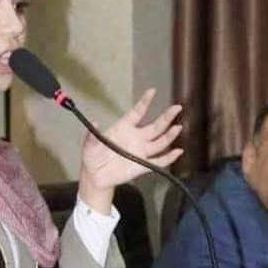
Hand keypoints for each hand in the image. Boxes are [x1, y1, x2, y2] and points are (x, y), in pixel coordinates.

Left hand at [79, 89, 182, 212]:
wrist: (95, 175)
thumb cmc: (92, 156)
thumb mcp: (89, 145)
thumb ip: (92, 135)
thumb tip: (94, 123)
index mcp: (124, 128)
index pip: (138, 112)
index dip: (145, 102)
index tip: (152, 91)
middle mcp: (136, 137)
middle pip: (155, 126)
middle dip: (167, 117)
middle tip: (177, 107)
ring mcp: (141, 151)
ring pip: (160, 142)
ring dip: (170, 135)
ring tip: (178, 127)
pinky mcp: (142, 166)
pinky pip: (159, 161)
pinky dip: (169, 158)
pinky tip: (178, 152)